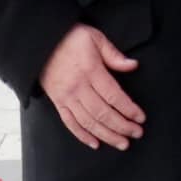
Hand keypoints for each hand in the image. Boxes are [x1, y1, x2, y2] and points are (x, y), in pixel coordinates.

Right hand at [39, 24, 143, 150]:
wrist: (40, 42)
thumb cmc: (70, 38)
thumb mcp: (95, 38)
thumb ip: (114, 54)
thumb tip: (133, 65)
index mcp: (90, 70)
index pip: (113, 95)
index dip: (129, 109)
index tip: (140, 117)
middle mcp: (78, 87)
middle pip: (103, 113)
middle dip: (122, 126)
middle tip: (137, 133)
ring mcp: (66, 96)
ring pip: (88, 122)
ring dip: (107, 135)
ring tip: (122, 143)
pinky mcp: (57, 102)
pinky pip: (70, 123)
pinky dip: (82, 135)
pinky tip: (95, 143)